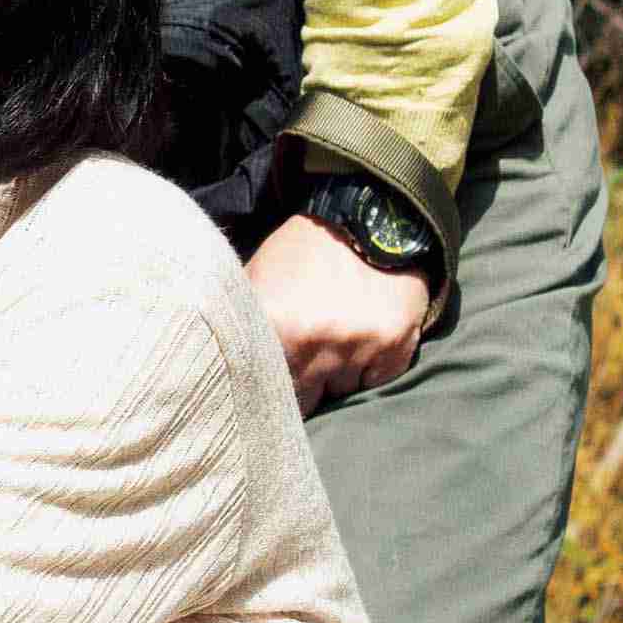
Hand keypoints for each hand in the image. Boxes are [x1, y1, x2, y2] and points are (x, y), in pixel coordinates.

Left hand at [244, 210, 434, 413]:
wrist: (368, 220)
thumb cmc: (303, 254)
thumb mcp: (258, 279)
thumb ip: (244, 326)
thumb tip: (228, 373)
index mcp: (274, 324)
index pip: (264, 389)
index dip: (265, 395)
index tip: (266, 395)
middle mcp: (316, 340)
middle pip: (303, 401)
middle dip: (301, 391)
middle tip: (303, 366)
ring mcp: (358, 346)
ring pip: (340, 393)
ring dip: (335, 378)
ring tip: (336, 340)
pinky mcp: (394, 346)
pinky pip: (375, 383)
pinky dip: (368, 370)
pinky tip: (363, 339)